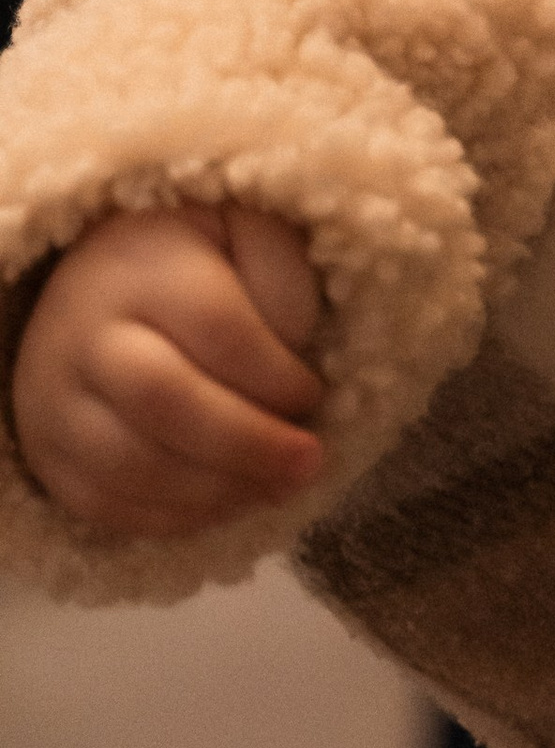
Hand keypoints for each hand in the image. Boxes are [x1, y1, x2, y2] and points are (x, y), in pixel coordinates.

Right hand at [11, 202, 324, 533]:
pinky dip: (177, 517)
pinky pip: (106, 505)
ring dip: (219, 490)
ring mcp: (54, 401)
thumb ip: (281, 272)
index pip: (217, 327)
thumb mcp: (246, 230)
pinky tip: (231, 502)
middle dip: (248, 442)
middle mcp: (85, 334)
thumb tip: (292, 355)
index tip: (314, 393)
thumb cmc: (192, 259)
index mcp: (142, 265)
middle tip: (309, 462)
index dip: (276, 374)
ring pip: (132, 466)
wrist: (92, 285)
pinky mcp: (46, 455)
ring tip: (278, 488)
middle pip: (164, 400)